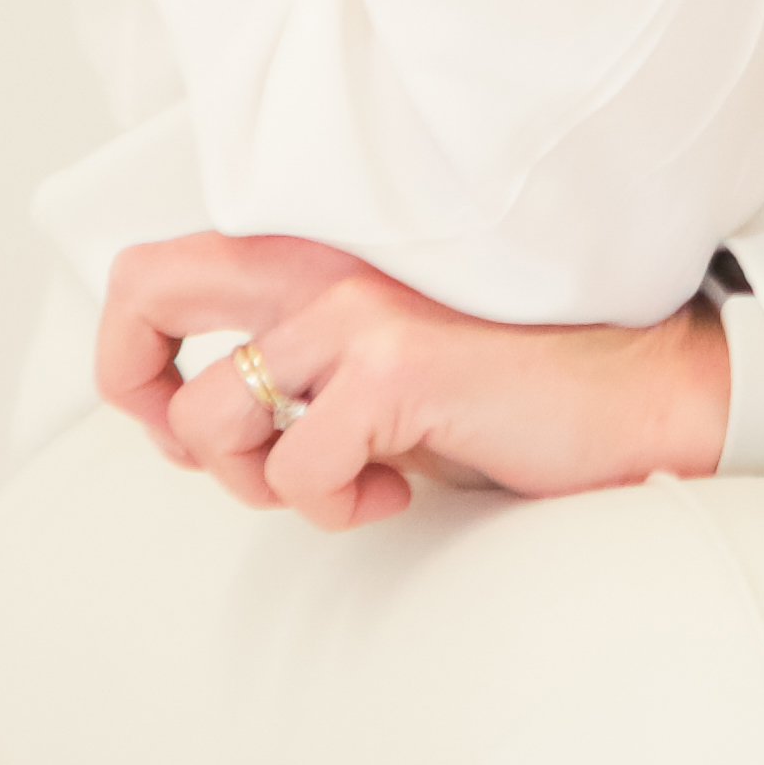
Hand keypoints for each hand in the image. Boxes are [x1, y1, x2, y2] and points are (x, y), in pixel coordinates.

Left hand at [96, 231, 726, 529]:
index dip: (133, 361)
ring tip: (341, 481)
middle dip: (150, 400)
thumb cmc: (504, 395)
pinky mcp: (394, 368)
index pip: (155, 272)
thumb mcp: (375, 370)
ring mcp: (356, 312)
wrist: (630, 399)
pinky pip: (296, 471)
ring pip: (212, 418)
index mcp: (315, 258)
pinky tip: (395, 493)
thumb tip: (201, 425)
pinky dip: (335, 506)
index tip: (181, 420)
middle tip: (223, 452)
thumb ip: (295, 369)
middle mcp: (322, 266)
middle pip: (147, 293)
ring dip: (262, 483)